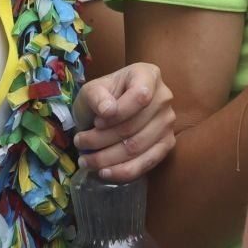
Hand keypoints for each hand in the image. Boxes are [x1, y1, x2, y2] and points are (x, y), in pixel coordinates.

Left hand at [72, 63, 174, 181]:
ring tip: (86, 161)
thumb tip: (108, 111)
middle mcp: (164, 98)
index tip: (96, 121)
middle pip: (134, 127)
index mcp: (148, 75)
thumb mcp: (92, 90)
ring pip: (137, 148)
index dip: (118, 113)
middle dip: (102, 140)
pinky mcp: (167, 144)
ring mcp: (168, 123)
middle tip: (79, 143)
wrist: (112, 106)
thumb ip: (97, 96)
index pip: (140, 96)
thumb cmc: (103, 95)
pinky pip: (147, 163)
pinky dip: (124, 171)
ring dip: (107, 158)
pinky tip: (104, 172)